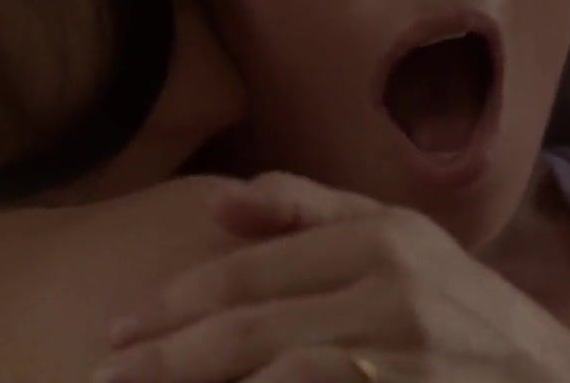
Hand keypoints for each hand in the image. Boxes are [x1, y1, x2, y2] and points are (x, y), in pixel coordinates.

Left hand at [92, 173, 569, 382]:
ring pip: (275, 369)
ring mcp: (407, 348)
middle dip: (164, 357)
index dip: (173, 303)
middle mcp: (392, 284)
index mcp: (377, 236)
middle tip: (104, 376)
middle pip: (247, 325)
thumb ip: (311, 212)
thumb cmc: (464, 312)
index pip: (247, 271)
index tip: (118, 330)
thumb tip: (217, 203)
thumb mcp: (399, 242)